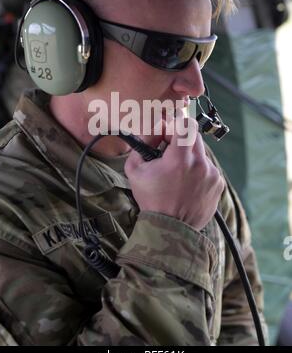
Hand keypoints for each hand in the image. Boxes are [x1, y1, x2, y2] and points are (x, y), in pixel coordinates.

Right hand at [124, 115, 224, 230]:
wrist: (170, 229)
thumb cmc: (152, 200)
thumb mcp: (135, 171)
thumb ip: (140, 145)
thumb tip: (151, 131)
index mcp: (180, 158)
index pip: (185, 123)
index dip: (174, 125)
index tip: (166, 136)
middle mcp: (200, 163)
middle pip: (194, 135)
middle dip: (180, 140)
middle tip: (169, 152)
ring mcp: (212, 174)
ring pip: (201, 152)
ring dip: (189, 157)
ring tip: (178, 174)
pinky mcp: (218, 184)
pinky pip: (208, 168)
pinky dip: (198, 171)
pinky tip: (187, 184)